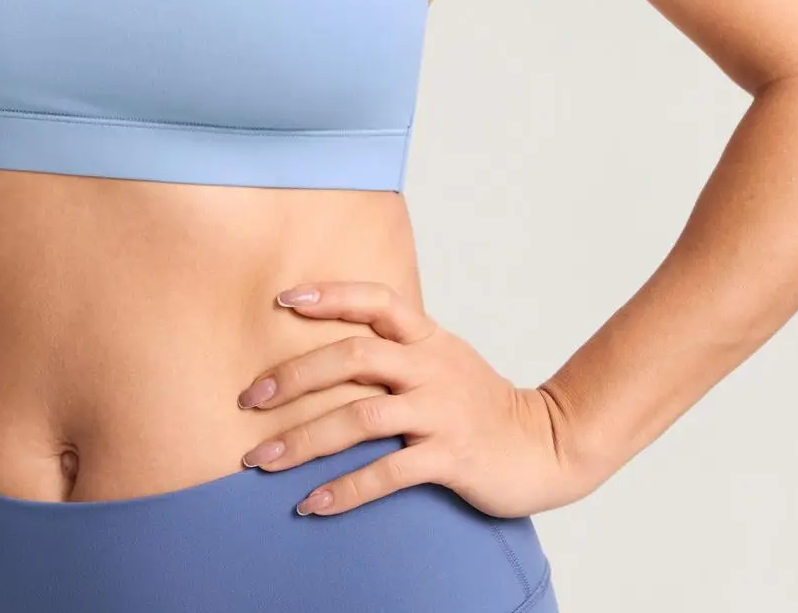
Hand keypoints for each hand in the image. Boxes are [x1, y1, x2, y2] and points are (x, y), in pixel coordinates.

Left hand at [236, 280, 593, 518]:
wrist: (546, 445)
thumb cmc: (479, 402)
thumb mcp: (442, 359)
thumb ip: (396, 348)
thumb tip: (331, 348)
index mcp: (427, 338)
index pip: (376, 300)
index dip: (330, 295)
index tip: (282, 300)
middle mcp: (430, 367)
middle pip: (353, 357)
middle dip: (295, 377)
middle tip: (250, 399)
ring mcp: (440, 411)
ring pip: (360, 418)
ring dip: (303, 440)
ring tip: (262, 459)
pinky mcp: (449, 456)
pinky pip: (387, 472)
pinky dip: (344, 489)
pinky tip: (311, 503)